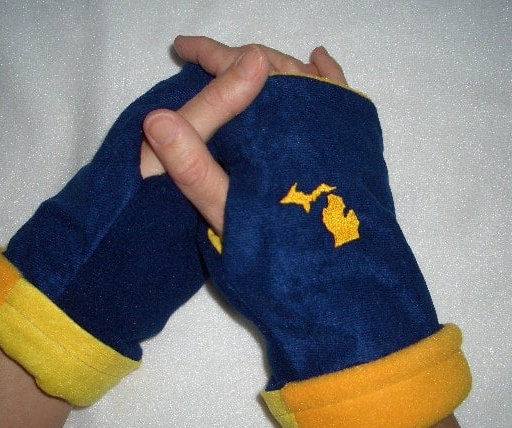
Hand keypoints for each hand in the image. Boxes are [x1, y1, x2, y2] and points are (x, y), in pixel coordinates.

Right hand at [145, 39, 473, 427]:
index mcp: (274, 131)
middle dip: (235, 58)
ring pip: (303, 78)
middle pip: (270, 68)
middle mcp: (310, 118)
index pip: (237, 72)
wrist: (345, 295)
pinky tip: (318, 60)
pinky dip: (328, 74)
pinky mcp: (356, 146)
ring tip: (245, 62)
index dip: (207, 54)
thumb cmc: (280, 259)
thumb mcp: (226, 217)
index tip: (181, 48)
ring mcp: (339, 129)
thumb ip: (193, 167)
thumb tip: (155, 118)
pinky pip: (342, 96)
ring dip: (272, 66)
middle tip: (204, 59)